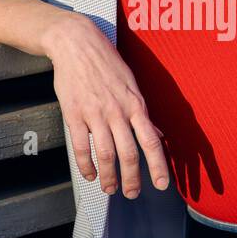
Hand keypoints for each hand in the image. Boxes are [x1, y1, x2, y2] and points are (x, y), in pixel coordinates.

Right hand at [43, 11, 169, 198]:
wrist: (76, 43)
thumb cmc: (106, 63)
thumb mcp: (131, 84)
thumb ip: (142, 113)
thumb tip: (157, 133)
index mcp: (135, 104)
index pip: (151, 141)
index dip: (158, 166)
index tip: (162, 185)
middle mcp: (117, 111)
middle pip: (128, 153)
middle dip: (131, 179)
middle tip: (131, 194)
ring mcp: (94, 113)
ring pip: (105, 154)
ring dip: (109, 177)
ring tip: (109, 189)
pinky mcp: (74, 114)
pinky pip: (81, 146)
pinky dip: (86, 165)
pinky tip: (90, 174)